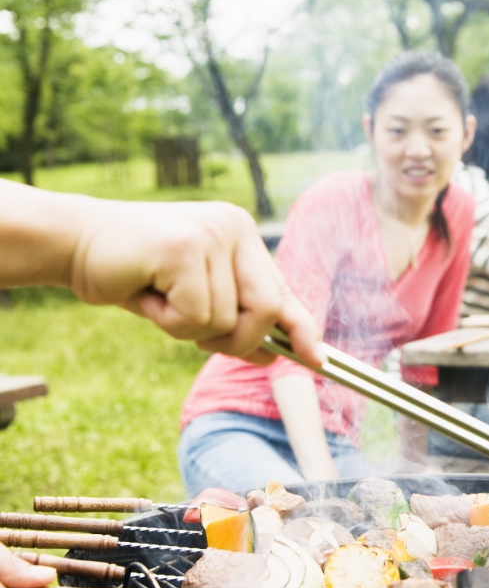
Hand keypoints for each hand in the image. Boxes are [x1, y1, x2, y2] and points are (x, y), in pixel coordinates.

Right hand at [69, 200, 320, 363]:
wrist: (73, 243)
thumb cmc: (135, 274)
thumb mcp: (193, 297)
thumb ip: (234, 318)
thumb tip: (274, 355)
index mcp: (242, 235)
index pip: (284, 291)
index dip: (302, 328)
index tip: (317, 360)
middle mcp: (234, 227)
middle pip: (268, 308)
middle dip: (238, 340)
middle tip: (196, 336)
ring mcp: (211, 234)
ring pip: (228, 319)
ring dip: (188, 328)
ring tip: (159, 299)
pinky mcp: (184, 248)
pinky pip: (196, 315)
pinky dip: (169, 321)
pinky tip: (147, 293)